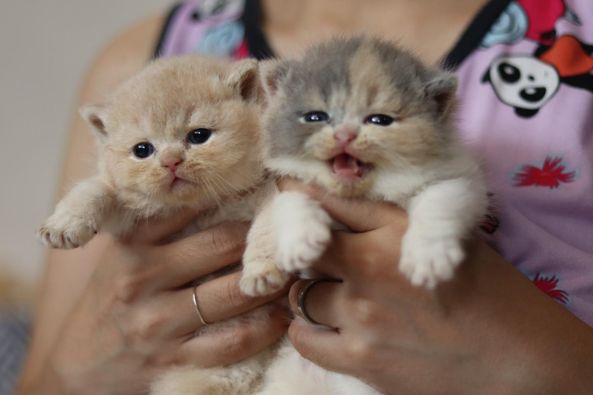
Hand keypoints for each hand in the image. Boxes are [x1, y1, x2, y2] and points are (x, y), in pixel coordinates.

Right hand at [34, 212, 287, 394]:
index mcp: (132, 245)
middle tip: (288, 234)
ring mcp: (159, 323)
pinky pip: (232, 341)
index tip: (267, 193)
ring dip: (271, 283)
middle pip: (222, 246)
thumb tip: (219, 199)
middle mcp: (143, 279)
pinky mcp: (174, 360)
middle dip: (262, 239)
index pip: (192, 207)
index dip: (236, 198)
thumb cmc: (107, 302)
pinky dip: (264, 327)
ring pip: (233, 295)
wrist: (75, 368)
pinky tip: (279, 316)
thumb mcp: (120, 255)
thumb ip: (160, 228)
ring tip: (291, 273)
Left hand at [281, 180, 592, 394]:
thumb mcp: (443, 238)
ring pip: (301, 293)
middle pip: (305, 249)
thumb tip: (340, 206)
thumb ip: (387, 222)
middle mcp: (370, 267)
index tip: (291, 197)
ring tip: (336, 298)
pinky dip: (309, 330)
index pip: (326, 205)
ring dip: (313, 293)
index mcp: (394, 230)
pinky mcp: (359, 359)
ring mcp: (361, 315)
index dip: (303, 200)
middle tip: (320, 258)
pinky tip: (327, 327)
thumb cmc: (488, 292)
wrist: (516, 358)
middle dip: (307, 251)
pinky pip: (303, 338)